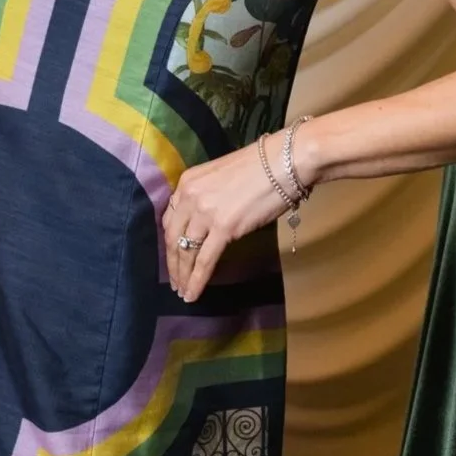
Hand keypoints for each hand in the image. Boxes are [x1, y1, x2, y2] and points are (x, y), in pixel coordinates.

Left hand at [162, 139, 288, 304]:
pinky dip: (197, 280)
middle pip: (173, 238)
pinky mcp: (224, 227)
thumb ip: (208, 196)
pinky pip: (204, 260)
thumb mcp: (222, 177)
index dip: (170, 241)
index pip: (171, 218)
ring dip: (183, 275)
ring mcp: (205, 212)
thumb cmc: (263, 165)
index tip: (173, 256)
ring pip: (186, 252)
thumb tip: (210, 219)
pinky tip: (193, 294)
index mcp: (188, 182)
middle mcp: (190, 196)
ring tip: (183, 292)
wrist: (285, 161)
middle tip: (175, 282)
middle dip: (173, 263)